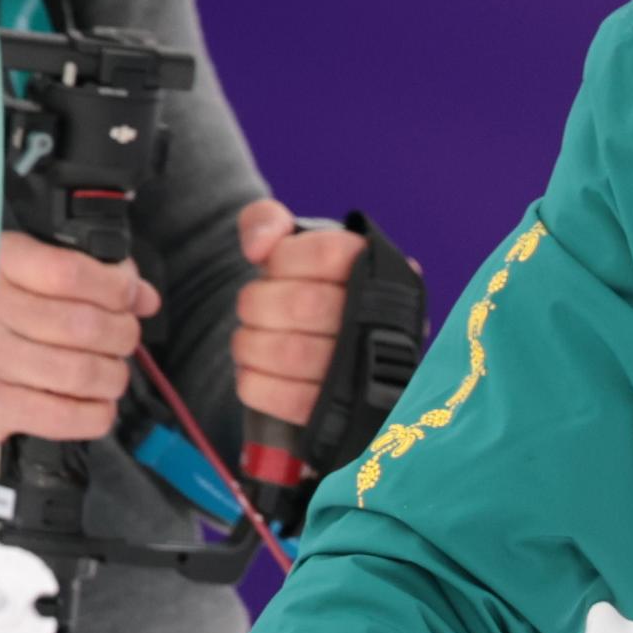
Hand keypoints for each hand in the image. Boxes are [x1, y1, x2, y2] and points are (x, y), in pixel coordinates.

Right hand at [0, 232, 159, 445]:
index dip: (117, 288)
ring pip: (80, 371)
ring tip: (110, 375)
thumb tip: (142, 293)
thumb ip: (75, 273)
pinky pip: (62, 415)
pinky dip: (95, 414)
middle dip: (122, 336)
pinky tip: (97, 407)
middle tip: (123, 341)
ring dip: (112, 377)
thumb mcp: (9, 272)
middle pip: (84, 325)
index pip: (72, 272)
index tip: (133, 298)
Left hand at [232, 199, 368, 433]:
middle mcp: (383, 316)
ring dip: (251, 345)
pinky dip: (256, 384)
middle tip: (252, 308)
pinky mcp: (346, 410)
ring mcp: (368, 368)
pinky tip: (252, 371)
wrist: (330, 348)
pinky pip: (291, 401)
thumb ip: (266, 222)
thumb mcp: (291, 245)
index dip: (284, 259)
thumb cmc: (309, 289)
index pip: (327, 252)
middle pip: (302, 304)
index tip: (272, 265)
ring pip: (292, 354)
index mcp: (374, 268)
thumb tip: (257, 247)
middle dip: (258, 304)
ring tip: (249, 340)